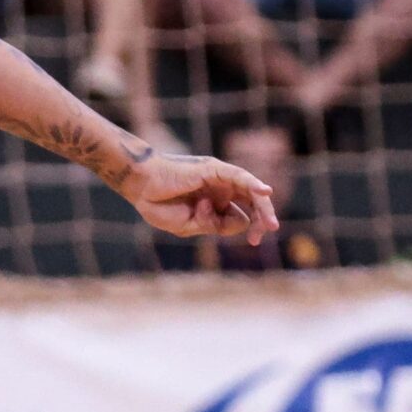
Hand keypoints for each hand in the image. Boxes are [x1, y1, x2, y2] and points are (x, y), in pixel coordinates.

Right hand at [115, 150, 277, 241]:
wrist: (140, 187)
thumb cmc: (159, 205)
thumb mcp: (190, 227)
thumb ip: (216, 226)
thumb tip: (245, 222)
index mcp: (216, 204)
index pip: (245, 216)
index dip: (252, 228)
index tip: (254, 241)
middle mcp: (221, 190)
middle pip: (253, 202)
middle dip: (263, 218)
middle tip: (267, 232)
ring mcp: (219, 179)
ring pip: (249, 190)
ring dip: (264, 206)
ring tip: (270, 223)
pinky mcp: (213, 169)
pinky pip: (238, 176)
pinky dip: (252, 183)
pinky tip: (264, 192)